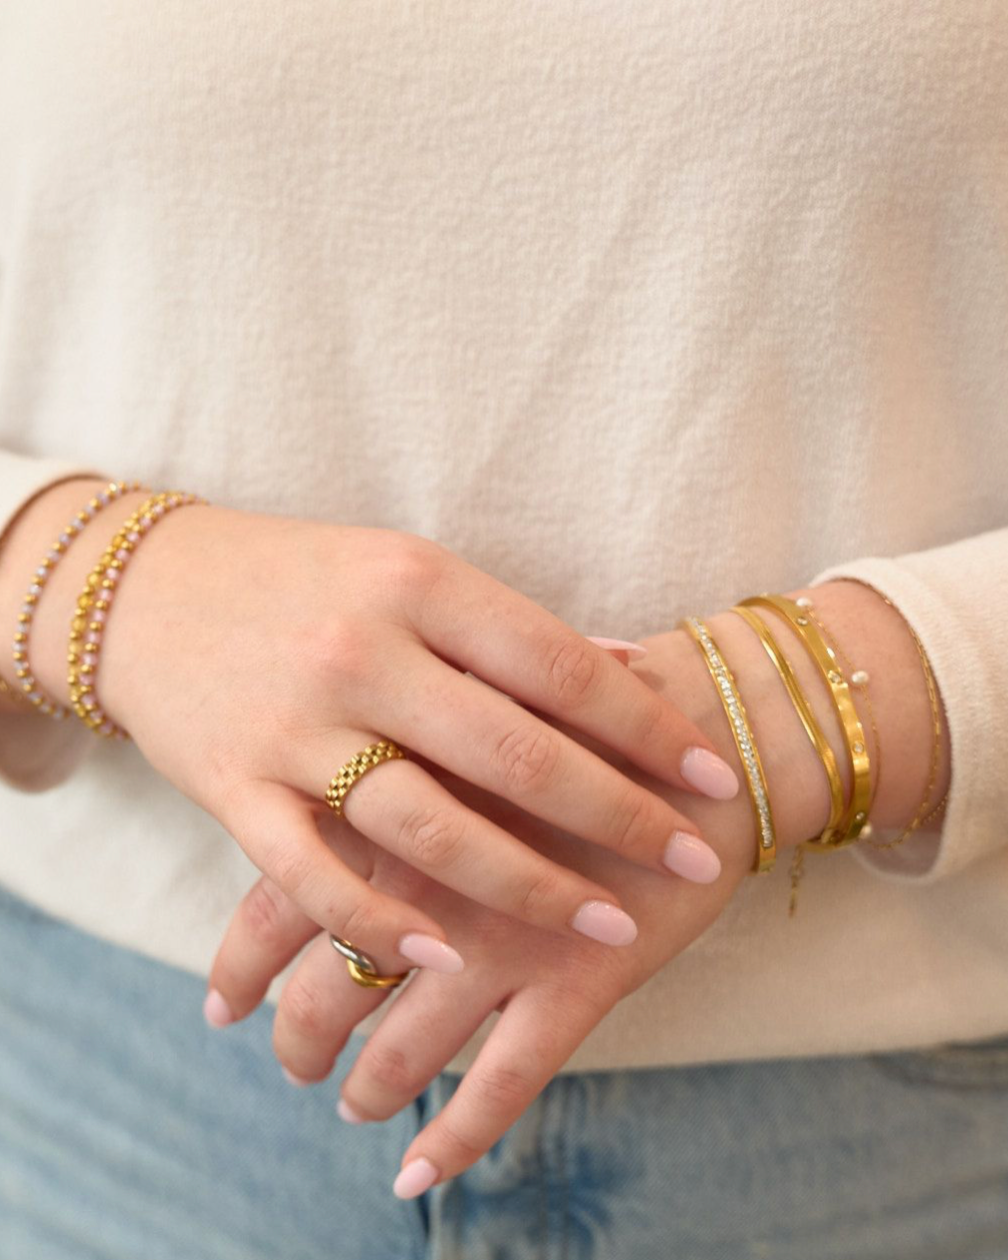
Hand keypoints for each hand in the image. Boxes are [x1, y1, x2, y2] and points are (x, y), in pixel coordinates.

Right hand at [0, 478, 738, 973]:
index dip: (647, 726)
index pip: (558, 667)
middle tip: (691, 859)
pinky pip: (314, 873)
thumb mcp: (408, 571)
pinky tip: (447, 958)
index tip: (713, 776)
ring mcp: (293, 725)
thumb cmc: (306, 580)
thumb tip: (625, 667)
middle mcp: (361, 652)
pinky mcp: (232, 787)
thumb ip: (507, 631)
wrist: (149, 589)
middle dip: (616, 816)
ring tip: (608, 926)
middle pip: (513, 752)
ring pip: (428, 826)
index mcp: (417, 584)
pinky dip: (379, 922)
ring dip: (528, 886)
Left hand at [204, 619, 791, 1194]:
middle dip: (299, 1041)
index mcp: (394, 805)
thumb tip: (330, 783)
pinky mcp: (580, 977)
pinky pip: (503, 1083)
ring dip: (367, 1091)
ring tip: (354, 1103)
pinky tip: (416, 1173)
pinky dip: (455, 1138)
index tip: (222, 1004)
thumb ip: (402, 750)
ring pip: (403, 1051)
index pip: (280, 903)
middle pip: (327, 993)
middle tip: (294, 1061)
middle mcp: (432, 881)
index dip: (240, 964)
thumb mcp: (473, 707)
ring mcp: (507, 937)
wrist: (705, 723)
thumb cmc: (582, 705)